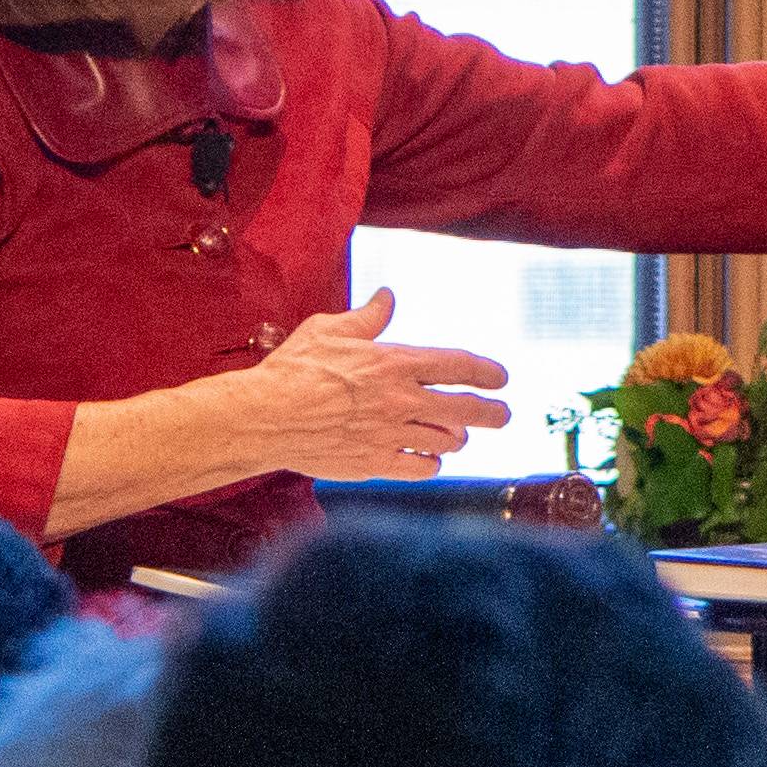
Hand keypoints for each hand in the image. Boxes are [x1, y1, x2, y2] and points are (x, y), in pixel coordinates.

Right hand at [241, 291, 512, 478]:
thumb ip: (367, 317)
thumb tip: (387, 297)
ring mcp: (390, 435)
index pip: (458, 365)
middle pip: (466, 409)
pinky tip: (427, 458)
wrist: (263, 417)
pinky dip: (431, 463)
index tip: (502, 378)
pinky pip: (421, 468)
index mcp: (394, 363)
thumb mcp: (329, 329)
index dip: (488, 372)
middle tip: (504, 415)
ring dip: (457, 438)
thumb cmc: (292, 369)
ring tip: (456, 435)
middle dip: (494, 413)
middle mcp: (400, 400)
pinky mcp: (375, 465)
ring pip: (448, 441)